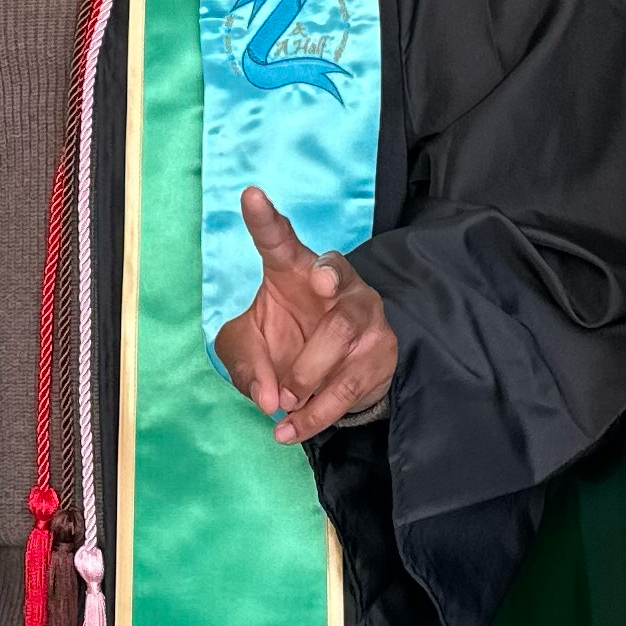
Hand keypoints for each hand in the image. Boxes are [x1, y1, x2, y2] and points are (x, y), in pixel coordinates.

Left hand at [208, 185, 394, 444]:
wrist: (331, 375)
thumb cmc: (285, 342)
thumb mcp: (248, 348)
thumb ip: (245, 363)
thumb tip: (267, 396)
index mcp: (296, 268)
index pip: (280, 238)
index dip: (265, 219)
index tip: (250, 196)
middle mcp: (337, 282)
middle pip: (332, 280)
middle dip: (306, 324)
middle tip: (283, 379)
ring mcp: (364, 314)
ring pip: (343, 335)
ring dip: (308, 377)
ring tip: (283, 406)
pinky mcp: (380, 351)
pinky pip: (351, 383)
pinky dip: (318, 413)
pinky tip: (292, 429)